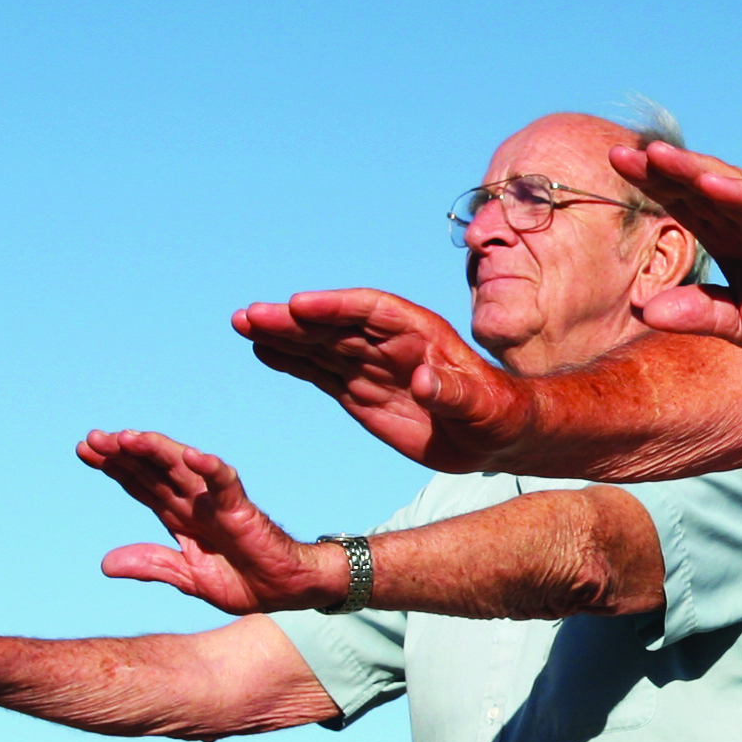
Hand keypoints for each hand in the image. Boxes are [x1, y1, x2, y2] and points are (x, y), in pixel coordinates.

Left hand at [79, 431, 334, 613]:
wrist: (286, 591)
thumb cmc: (244, 580)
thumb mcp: (188, 579)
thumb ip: (152, 565)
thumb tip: (105, 564)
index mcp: (179, 517)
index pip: (139, 485)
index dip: (113, 467)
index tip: (84, 450)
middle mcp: (193, 503)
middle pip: (152, 470)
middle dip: (122, 453)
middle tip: (93, 438)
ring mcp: (216, 503)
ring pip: (180, 468)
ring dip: (154, 450)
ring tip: (125, 438)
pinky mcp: (241, 510)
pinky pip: (224, 484)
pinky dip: (210, 468)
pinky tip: (191, 455)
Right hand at [234, 287, 533, 469]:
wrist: (496, 435)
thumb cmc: (499, 413)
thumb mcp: (483, 405)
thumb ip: (454, 392)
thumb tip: (426, 380)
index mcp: (421, 334)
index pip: (371, 311)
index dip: (334, 307)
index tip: (298, 306)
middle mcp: (390, 343)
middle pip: (335, 324)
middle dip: (293, 320)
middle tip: (250, 316)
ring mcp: (372, 365)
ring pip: (320, 344)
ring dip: (283, 335)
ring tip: (243, 324)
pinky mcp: (360, 391)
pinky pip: (320, 370)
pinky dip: (292, 360)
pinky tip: (262, 349)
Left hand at [614, 140, 741, 358]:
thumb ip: (700, 315)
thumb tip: (646, 310)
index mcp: (734, 240)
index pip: (685, 207)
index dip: (651, 190)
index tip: (610, 173)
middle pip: (699, 188)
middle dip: (660, 171)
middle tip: (616, 152)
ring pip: (730, 186)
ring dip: (693, 169)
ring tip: (656, 155)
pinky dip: (741, 191)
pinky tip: (711, 182)